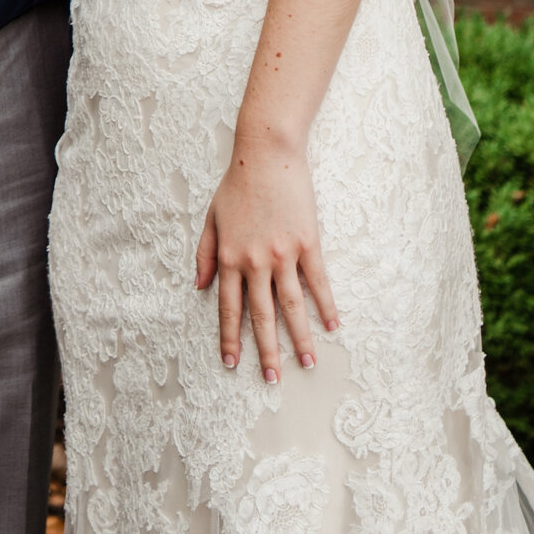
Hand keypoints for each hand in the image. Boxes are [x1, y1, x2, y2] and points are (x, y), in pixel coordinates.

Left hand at [195, 123, 338, 381]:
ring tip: (307, 364)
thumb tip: (200, 286)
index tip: (232, 364)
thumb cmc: (237, 184)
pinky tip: (333, 325)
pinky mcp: (308, 243)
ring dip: (299, 337)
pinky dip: (326, 305)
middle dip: (266, 350)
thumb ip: (205, 254)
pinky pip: (318, 281)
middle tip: (272, 379)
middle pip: (262, 315)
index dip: (230, 338)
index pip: (230, 308)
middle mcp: (255, 262)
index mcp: (230, 257)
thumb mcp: (211, 218)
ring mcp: (283, 254)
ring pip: (292, 306)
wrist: (266, 153)